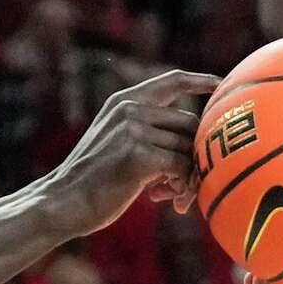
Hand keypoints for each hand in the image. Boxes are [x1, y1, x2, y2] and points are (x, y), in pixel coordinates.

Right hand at [40, 70, 217, 235]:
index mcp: (123, 102)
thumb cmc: (92, 183)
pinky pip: (181, 167)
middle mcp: (130, 109)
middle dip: (194, 155)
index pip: (171, 81)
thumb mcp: (114, 144)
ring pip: (187, 149)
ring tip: (173, 197)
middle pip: (190, 124)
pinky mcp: (139, 154)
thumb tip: (191, 143)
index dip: (199, 81)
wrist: (63, 202)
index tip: (219, 82)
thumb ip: (144, 134)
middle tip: (184, 185)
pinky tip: (169, 201)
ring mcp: (133, 129)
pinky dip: (182, 186)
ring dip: (187, 178)